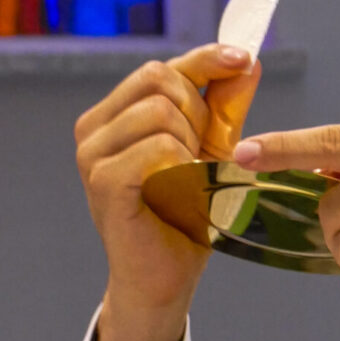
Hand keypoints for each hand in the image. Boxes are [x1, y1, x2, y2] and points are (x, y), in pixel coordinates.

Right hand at [74, 45, 260, 340]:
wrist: (164, 281)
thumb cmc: (183, 222)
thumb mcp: (211, 155)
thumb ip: (223, 110)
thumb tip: (246, 62)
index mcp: (114, 116)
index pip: (160, 67)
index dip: (204, 59)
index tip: (242, 59)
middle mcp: (94, 128)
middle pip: (160, 80)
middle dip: (198, 115)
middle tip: (205, 161)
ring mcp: (93, 154)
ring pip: (160, 111)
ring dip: (192, 145)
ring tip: (192, 182)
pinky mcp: (104, 181)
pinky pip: (157, 147)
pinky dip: (183, 167)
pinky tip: (184, 193)